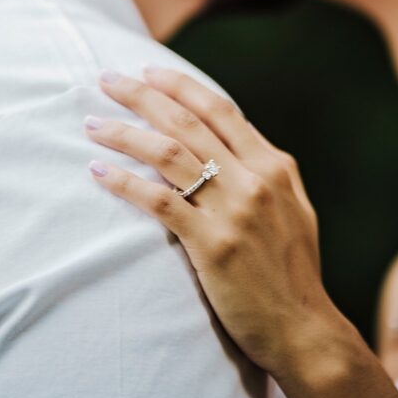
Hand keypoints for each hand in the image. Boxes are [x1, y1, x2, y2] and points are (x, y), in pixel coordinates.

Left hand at [84, 66, 330, 376]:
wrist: (303, 325)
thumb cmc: (294, 271)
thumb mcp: (295, 208)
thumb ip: (267, 173)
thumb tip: (238, 140)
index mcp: (276, 166)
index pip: (221, 110)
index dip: (181, 86)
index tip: (149, 72)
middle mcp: (256, 179)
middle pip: (189, 122)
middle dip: (143, 95)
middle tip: (107, 79)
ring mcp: (236, 210)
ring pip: (169, 153)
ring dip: (125, 133)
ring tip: (93, 124)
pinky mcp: (213, 244)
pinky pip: (159, 201)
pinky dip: (125, 182)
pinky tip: (99, 171)